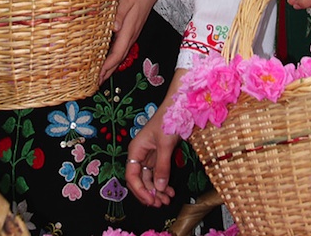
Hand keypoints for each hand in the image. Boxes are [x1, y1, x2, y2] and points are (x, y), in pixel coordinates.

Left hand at [99, 0, 167, 83]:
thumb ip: (118, 12)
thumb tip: (113, 28)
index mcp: (128, 30)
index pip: (117, 53)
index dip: (107, 66)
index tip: (97, 76)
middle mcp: (130, 36)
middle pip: (119, 59)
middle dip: (107, 72)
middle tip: (94, 84)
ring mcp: (131, 35)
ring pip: (120, 55)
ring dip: (110, 67)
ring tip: (99, 77)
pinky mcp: (130, 31)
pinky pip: (121, 49)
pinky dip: (113, 58)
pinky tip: (106, 60)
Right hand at [125, 69, 186, 206]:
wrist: (179, 105)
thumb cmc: (168, 120)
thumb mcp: (165, 144)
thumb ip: (162, 167)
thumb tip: (158, 188)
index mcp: (136, 149)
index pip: (131, 176)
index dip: (139, 190)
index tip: (150, 200)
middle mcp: (140, 153)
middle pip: (140, 179)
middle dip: (150, 193)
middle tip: (161, 204)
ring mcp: (150, 154)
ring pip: (150, 178)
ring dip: (158, 190)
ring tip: (168, 199)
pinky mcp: (159, 154)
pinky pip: (158, 172)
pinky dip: (163, 182)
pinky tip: (170, 190)